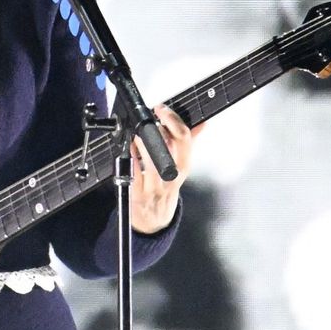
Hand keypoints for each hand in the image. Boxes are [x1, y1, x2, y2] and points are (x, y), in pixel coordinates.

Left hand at [131, 104, 197, 234]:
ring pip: (148, 159)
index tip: (162, 108)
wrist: (154, 220)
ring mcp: (154, 186)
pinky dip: (130, 155)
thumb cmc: (167, 189)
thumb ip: (188, 144)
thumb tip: (201, 123)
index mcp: (183, 167)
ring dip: (142, 141)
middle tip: (150, 118)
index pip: (185, 139)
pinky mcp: (137, 192)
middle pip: (169, 147)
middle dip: (158, 128)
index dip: (173, 120)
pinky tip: (129, 146)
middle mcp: (171, 177)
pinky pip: (132, 170)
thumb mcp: (180, 168)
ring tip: (138, 132)